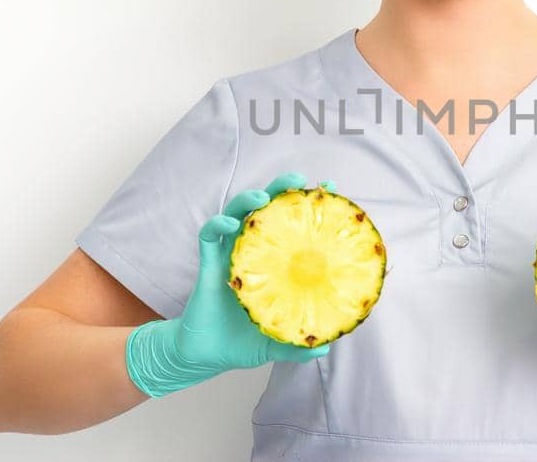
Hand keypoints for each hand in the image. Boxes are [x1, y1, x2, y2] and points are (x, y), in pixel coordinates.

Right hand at [126, 172, 335, 396]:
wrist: (206, 356)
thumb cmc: (244, 343)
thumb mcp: (277, 344)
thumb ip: (298, 344)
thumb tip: (326, 346)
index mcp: (273, 265)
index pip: (292, 228)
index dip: (308, 209)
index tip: (330, 189)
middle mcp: (253, 253)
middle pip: (265, 210)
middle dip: (280, 189)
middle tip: (298, 179)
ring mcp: (229, 255)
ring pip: (236, 214)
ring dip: (248, 199)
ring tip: (263, 196)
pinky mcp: (208, 264)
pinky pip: (209, 236)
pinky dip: (217, 224)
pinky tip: (229, 223)